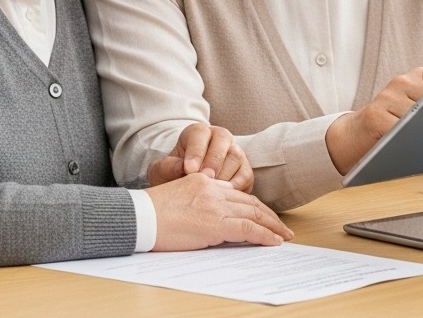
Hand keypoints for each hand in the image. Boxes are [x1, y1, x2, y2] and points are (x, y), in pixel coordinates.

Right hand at [145, 173, 292, 250]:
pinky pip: (248, 228)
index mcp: (205, 181)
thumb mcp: (179, 198)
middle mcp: (214, 189)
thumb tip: (213, 220)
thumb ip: (200, 202)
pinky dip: (264, 235)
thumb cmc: (151, 213)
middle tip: (282, 227)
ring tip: (284, 236)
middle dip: (269, 216)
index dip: (254, 207)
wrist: (139, 217)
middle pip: (250, 202)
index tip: (264, 216)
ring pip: (254, 214)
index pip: (237, 195)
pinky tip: (273, 241)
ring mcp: (216, 206)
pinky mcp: (215, 223)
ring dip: (272, 226)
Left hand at [147, 123, 252, 191]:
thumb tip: (181, 167)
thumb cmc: (173, 174)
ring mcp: (235, 153)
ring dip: (224, 175)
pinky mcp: (245, 171)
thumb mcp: (163, 170)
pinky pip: (245, 176)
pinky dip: (235, 187)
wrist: (184, 186)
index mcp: (198, 133)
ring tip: (211, 191)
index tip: (189, 169)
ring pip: (236, 158)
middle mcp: (220, 138)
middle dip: (213, 160)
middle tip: (204, 178)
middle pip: (223, 140)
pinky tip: (222, 197)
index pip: (200, 134)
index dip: (196, 151)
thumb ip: (168, 167)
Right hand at [325, 67, 422, 173]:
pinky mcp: (375, 115)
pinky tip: (421, 148)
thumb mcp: (415, 107)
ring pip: (421, 115)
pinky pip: (402, 130)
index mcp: (416, 75)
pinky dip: (413, 140)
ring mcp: (387, 97)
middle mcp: (402, 81)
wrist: (353, 136)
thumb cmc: (393, 124)